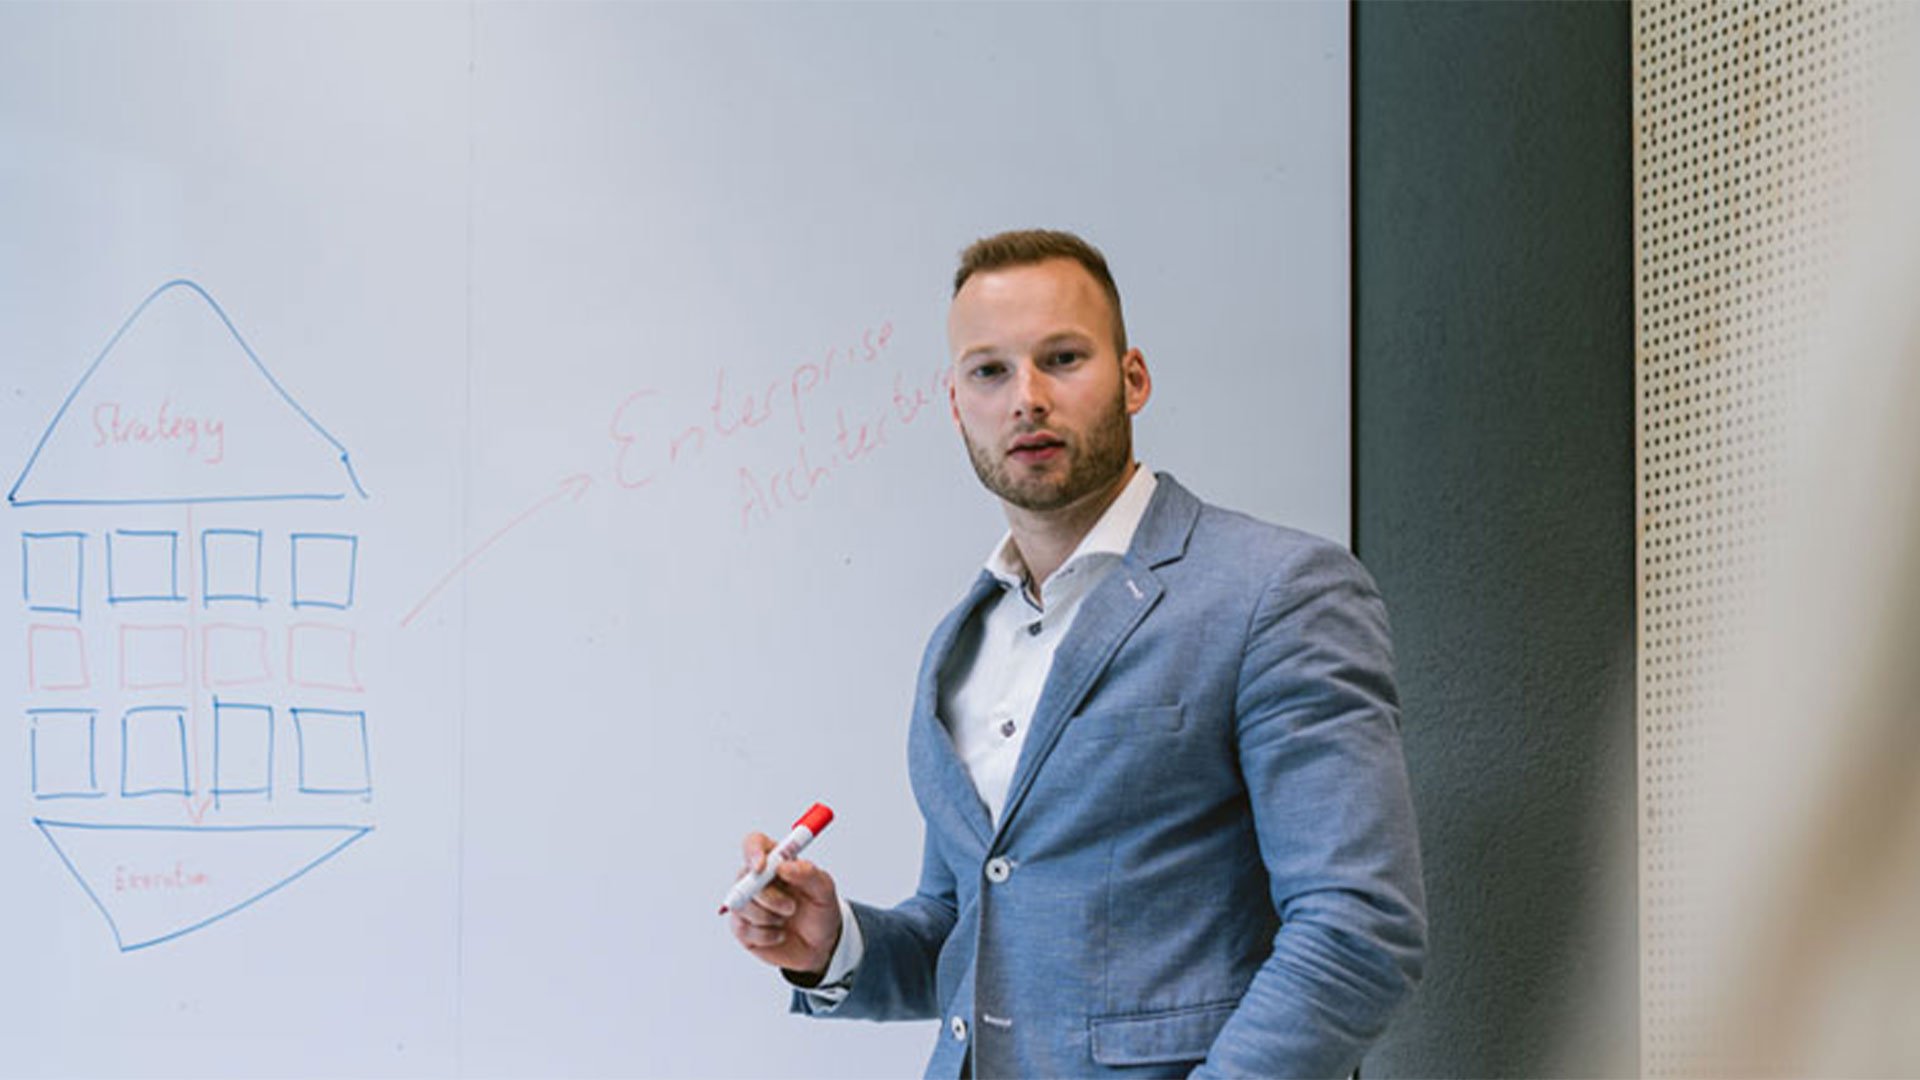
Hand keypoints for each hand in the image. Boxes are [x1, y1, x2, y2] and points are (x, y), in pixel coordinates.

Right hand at [727, 831, 842, 980]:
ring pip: (742, 906)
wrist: (820, 944)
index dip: (753, 852)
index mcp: (776, 861)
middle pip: (744, 878)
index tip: (761, 867)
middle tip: (791, 907)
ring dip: (768, 917)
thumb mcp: (824, 890)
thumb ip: (808, 873)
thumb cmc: (820, 911)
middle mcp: (757, 879)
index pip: (754, 844)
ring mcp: (747, 903)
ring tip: (785, 920)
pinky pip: (743, 929)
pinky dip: (766, 935)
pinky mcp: (742, 927)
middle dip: (769, 897)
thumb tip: (783, 866)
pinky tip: (779, 934)